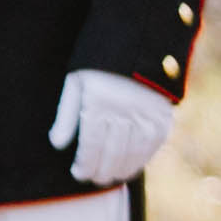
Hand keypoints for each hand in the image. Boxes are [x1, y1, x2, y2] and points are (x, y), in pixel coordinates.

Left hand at [45, 70, 176, 186]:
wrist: (137, 40)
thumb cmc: (98, 63)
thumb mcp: (76, 81)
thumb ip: (66, 114)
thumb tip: (57, 144)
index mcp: (99, 102)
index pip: (91, 146)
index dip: (84, 164)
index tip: (78, 173)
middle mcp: (124, 111)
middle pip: (111, 153)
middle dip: (100, 171)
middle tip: (93, 179)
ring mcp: (146, 115)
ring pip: (132, 154)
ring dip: (120, 171)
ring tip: (109, 178)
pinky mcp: (163, 116)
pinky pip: (152, 146)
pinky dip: (141, 161)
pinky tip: (130, 168)